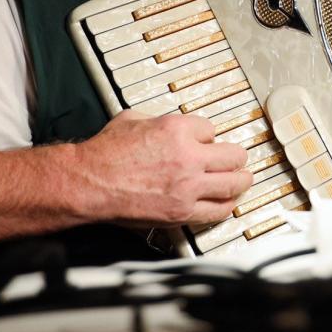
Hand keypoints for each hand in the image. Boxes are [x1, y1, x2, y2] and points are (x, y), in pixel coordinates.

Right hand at [70, 109, 250, 226]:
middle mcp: (187, 157)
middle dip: (235, 156)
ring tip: (243, 179)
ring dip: (241, 179)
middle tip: (236, 159)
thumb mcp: (134, 119)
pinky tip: (228, 201)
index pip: (212, 129)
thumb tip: (171, 125)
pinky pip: (219, 210)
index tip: (205, 142)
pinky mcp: (182, 212)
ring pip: (234, 183)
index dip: (208, 136)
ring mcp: (188, 187)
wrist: (89, 184)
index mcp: (176, 129)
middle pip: (233, 155)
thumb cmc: (104, 153)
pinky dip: (227, 205)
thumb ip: (160, 120)